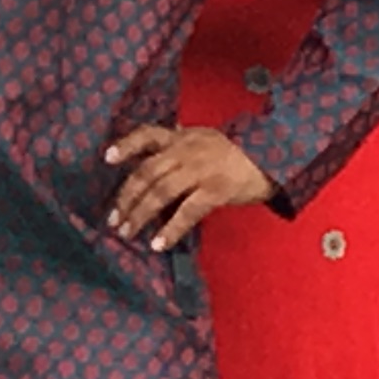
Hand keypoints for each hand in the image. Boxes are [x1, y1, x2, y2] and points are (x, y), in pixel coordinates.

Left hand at [104, 125, 274, 251]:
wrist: (271, 159)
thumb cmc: (233, 154)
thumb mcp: (202, 140)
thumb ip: (176, 146)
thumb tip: (147, 158)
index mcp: (181, 137)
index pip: (147, 134)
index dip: (126, 145)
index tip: (107, 159)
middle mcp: (187, 150)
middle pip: (147, 172)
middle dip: (127, 197)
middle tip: (114, 219)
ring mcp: (201, 169)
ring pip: (161, 192)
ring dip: (141, 214)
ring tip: (128, 232)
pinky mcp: (216, 190)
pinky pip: (187, 211)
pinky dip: (171, 229)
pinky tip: (159, 243)